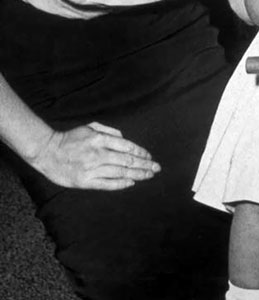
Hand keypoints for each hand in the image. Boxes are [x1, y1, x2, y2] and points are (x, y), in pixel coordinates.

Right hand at [33, 122, 160, 189]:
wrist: (48, 152)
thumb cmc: (71, 138)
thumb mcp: (90, 127)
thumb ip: (108, 132)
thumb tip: (124, 139)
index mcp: (100, 139)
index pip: (127, 147)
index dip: (141, 152)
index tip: (150, 157)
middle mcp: (98, 154)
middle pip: (127, 161)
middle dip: (144, 165)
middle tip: (156, 168)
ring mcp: (92, 169)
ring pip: (120, 173)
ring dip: (137, 175)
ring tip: (148, 175)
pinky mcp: (85, 181)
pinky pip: (107, 184)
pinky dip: (121, 184)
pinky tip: (131, 183)